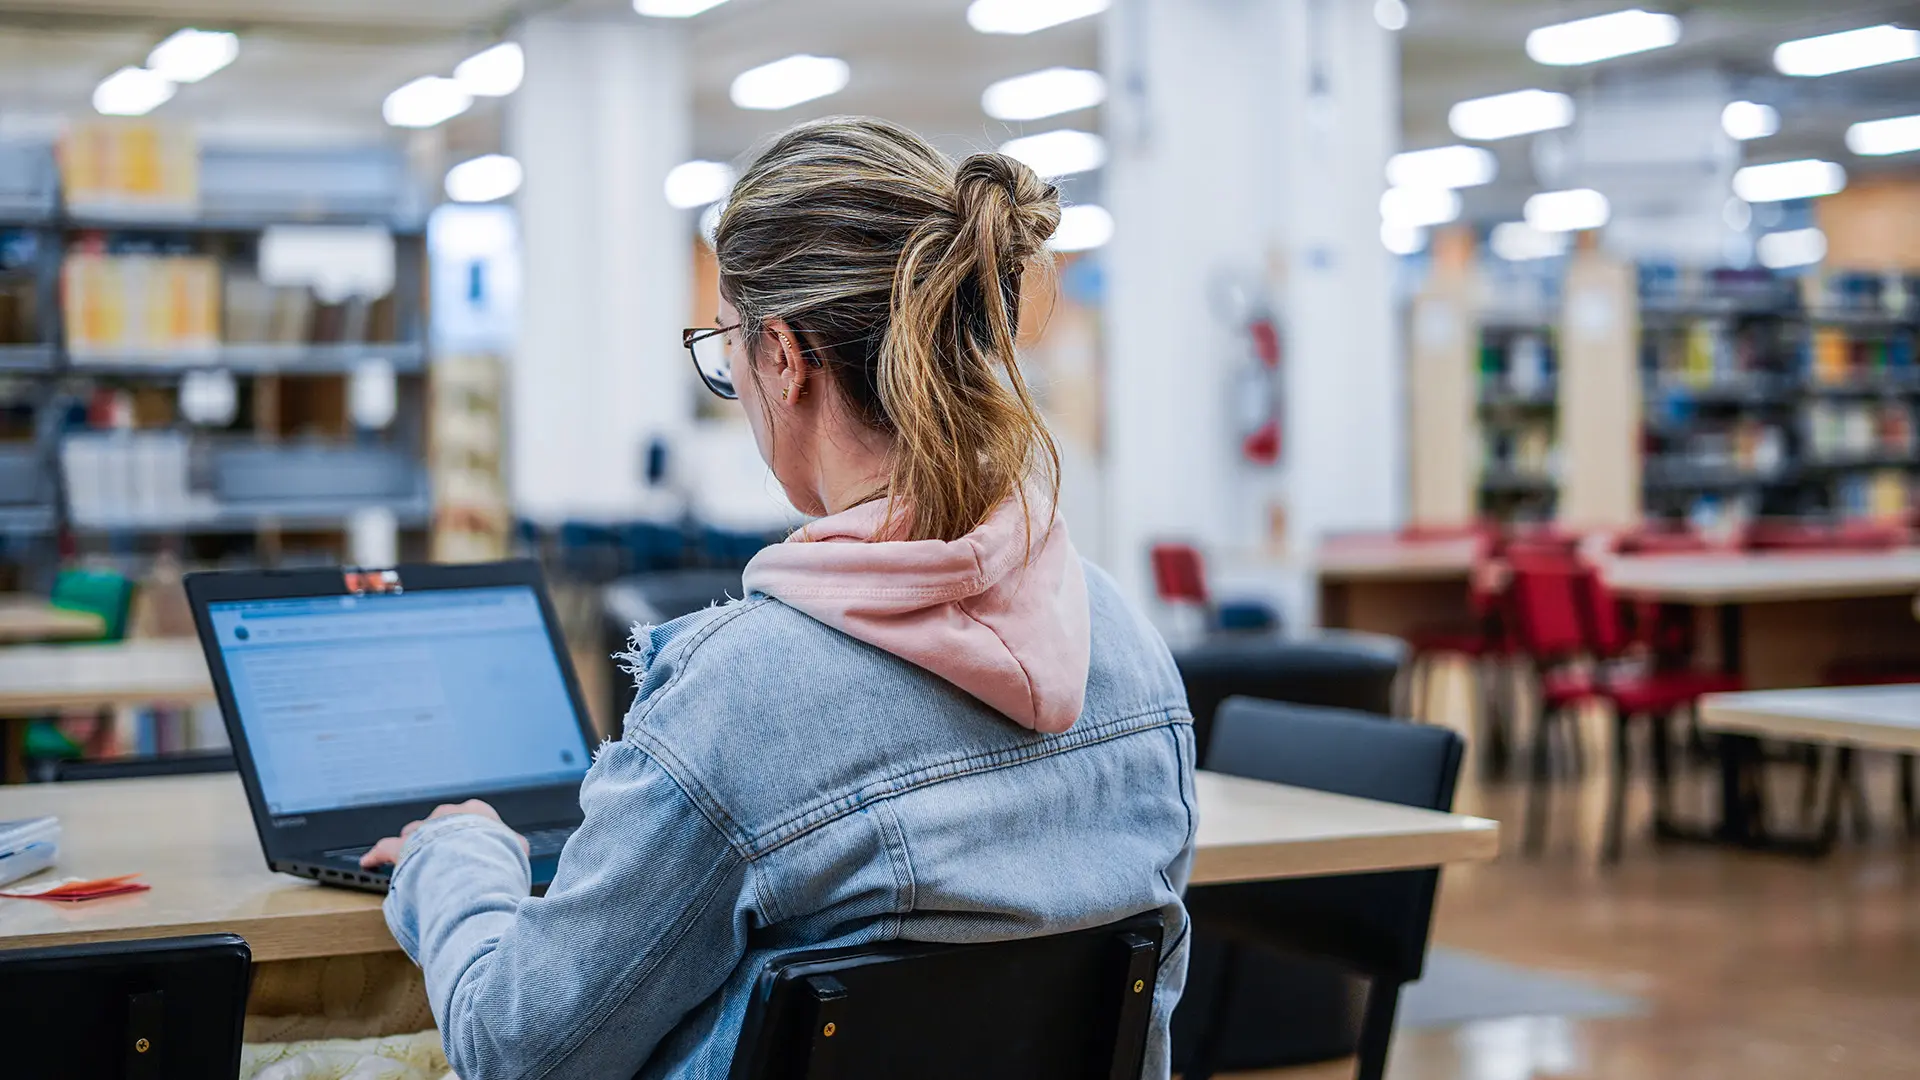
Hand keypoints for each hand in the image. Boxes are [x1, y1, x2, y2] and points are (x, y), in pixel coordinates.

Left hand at [360, 799, 528, 868]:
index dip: (473, 836)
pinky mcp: (402, 848)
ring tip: (415, 865)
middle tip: (446, 861)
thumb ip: (513, 849)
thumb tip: (515, 855)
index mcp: (478, 812)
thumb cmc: (498, 859)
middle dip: (441, 840)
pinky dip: (377, 856)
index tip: (474, 847)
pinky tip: (369, 862)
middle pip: (441, 824)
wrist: (475, 866)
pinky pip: (385, 849)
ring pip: (415, 835)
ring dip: (415, 848)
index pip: (474, 817)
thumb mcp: (517, 851)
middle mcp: (449, 815)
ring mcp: (424, 830)